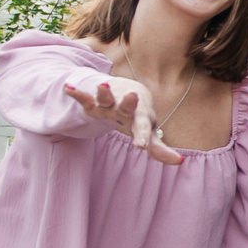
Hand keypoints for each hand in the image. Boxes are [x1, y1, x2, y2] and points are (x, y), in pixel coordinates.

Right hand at [65, 78, 182, 165]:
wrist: (131, 91)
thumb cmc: (139, 118)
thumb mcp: (148, 133)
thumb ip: (159, 149)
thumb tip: (179, 161)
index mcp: (140, 118)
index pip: (143, 128)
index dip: (143, 136)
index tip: (141, 146)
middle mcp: (126, 108)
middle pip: (127, 106)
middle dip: (128, 103)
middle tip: (132, 97)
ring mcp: (110, 104)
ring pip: (107, 98)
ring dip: (104, 92)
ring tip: (102, 85)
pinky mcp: (95, 102)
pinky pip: (85, 98)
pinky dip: (77, 94)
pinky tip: (68, 89)